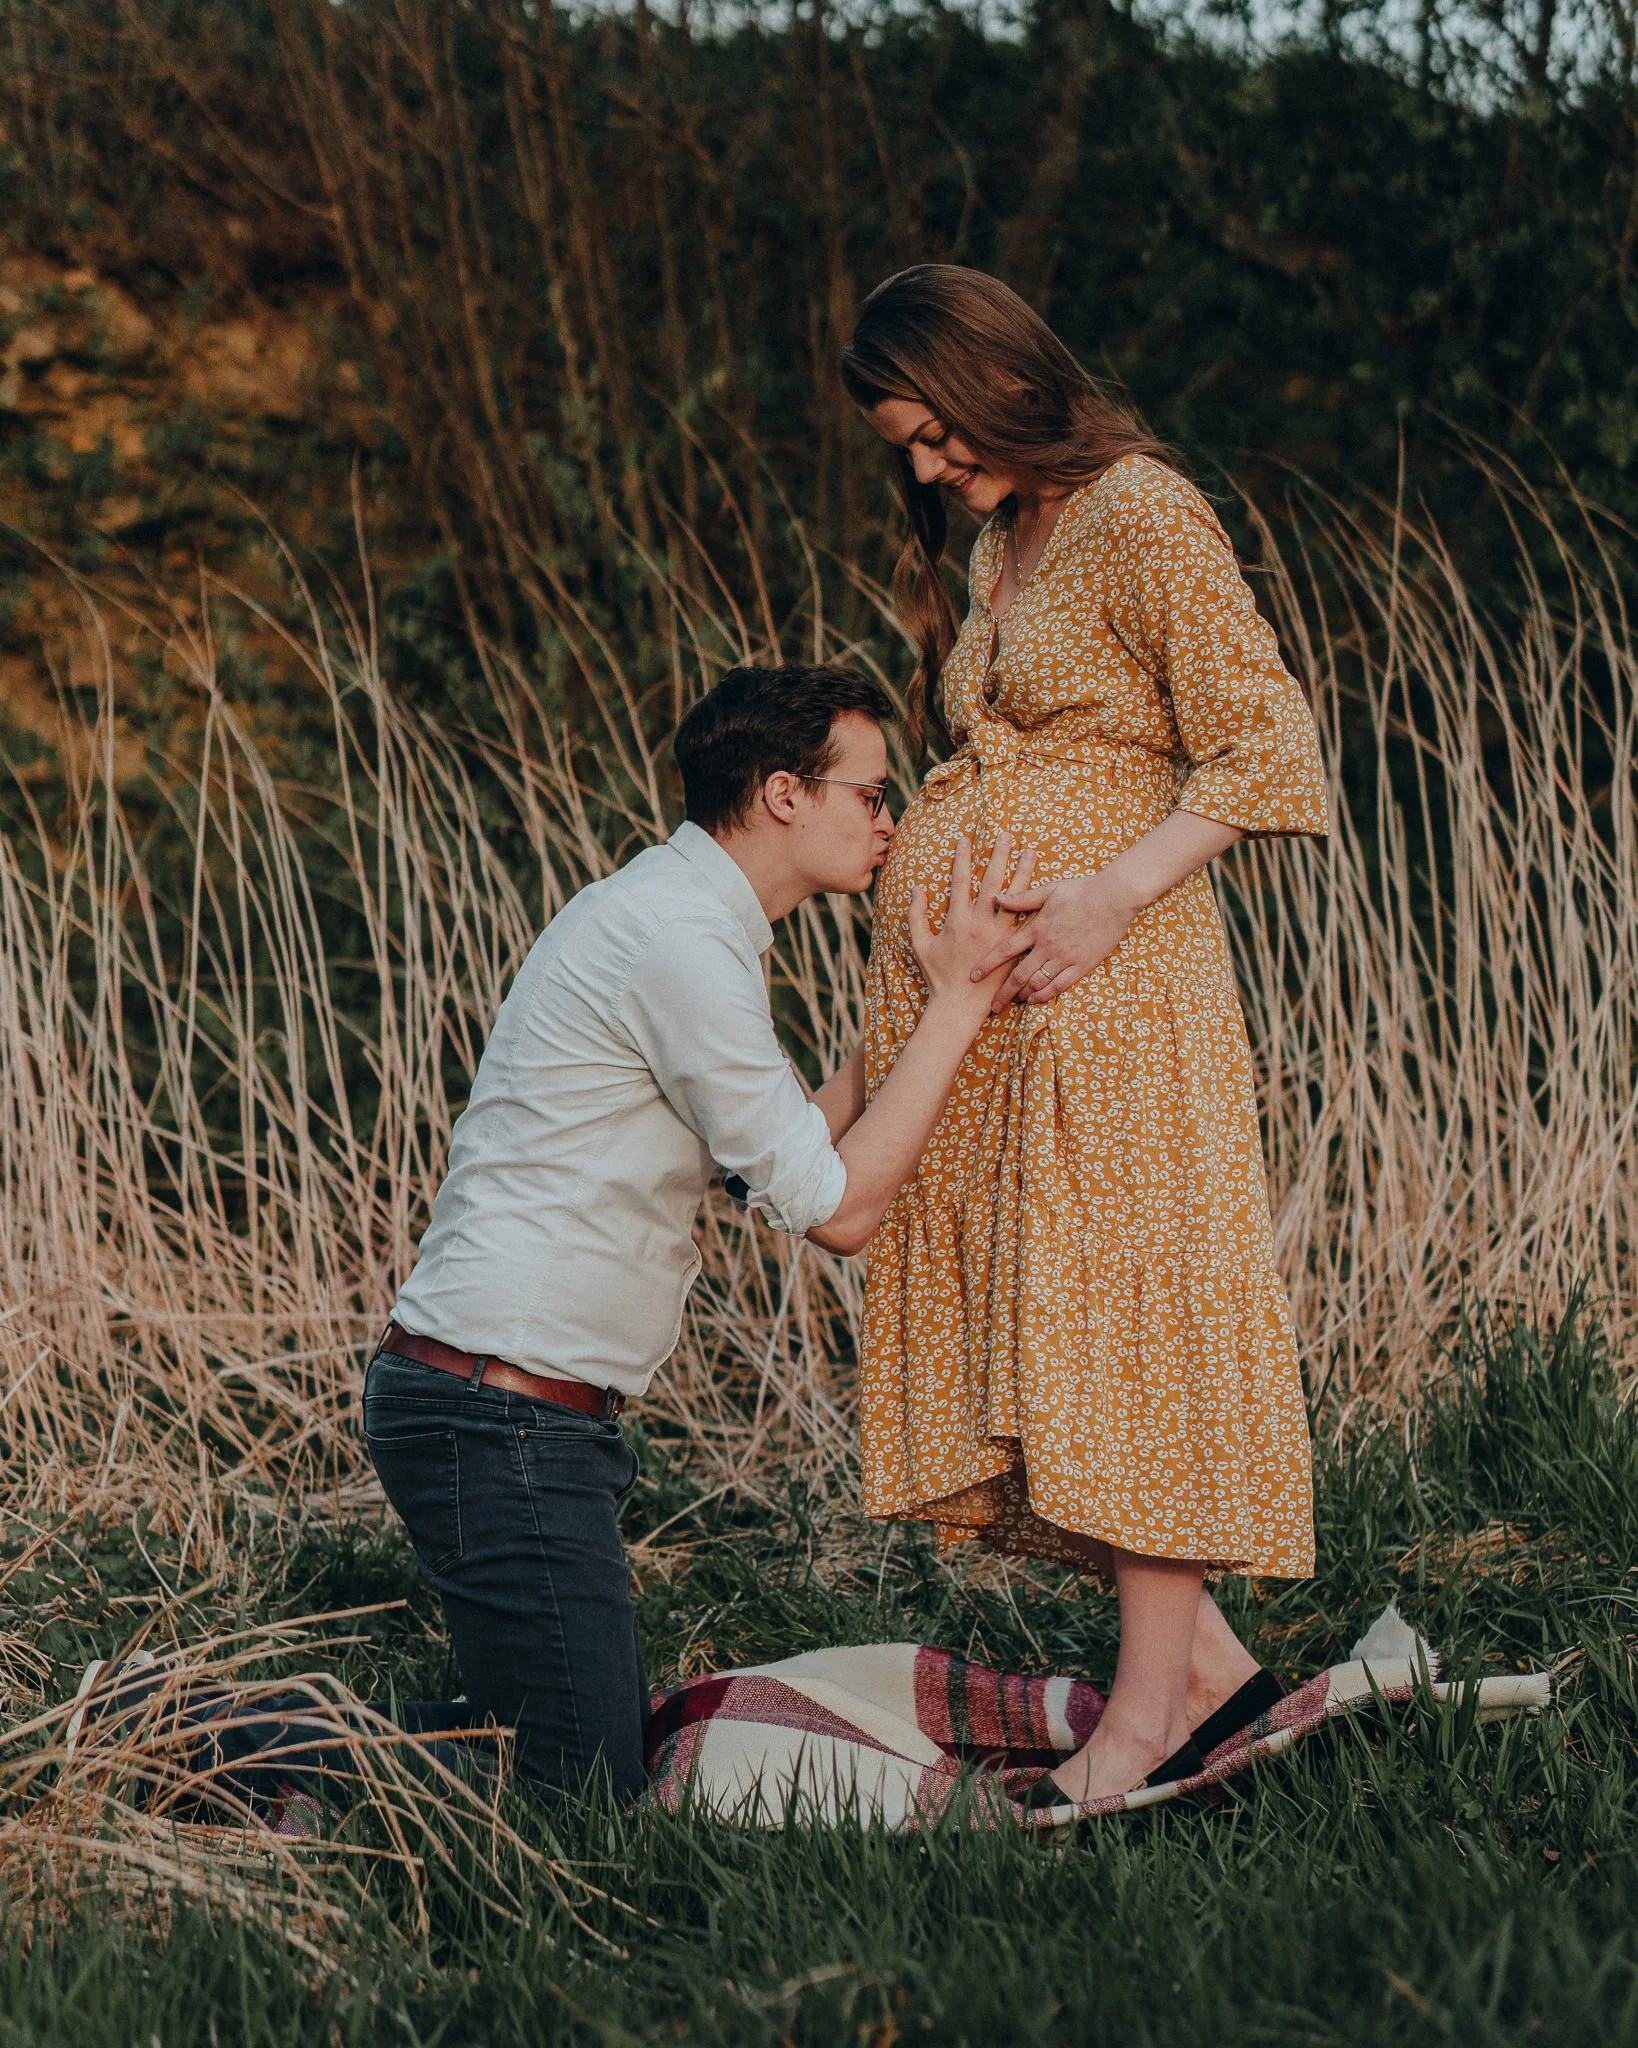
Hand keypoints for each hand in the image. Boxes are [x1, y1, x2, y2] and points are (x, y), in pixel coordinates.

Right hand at [909, 833, 1039, 1015]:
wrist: (960, 1004)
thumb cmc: (938, 975)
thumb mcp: (920, 944)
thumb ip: (916, 915)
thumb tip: (917, 888)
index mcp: (956, 921)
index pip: (960, 881)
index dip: (962, 857)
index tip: (965, 838)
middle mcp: (979, 924)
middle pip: (992, 882)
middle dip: (998, 856)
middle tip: (1006, 835)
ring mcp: (998, 935)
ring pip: (1015, 897)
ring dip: (1023, 873)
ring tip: (1031, 852)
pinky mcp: (1012, 947)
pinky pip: (1025, 920)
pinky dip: (1034, 902)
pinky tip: (1044, 888)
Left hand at [969, 868, 1141, 1010]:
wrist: (1114, 897)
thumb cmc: (1081, 890)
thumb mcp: (1049, 890)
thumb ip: (1022, 898)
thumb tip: (996, 897)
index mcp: (1037, 928)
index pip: (1005, 950)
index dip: (988, 965)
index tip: (974, 976)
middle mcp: (1048, 946)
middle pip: (1019, 975)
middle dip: (1003, 993)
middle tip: (992, 1006)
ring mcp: (1066, 958)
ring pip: (1038, 983)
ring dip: (1023, 996)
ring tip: (1013, 1002)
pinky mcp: (1082, 965)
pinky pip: (1060, 986)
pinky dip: (1045, 995)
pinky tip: (1035, 1000)